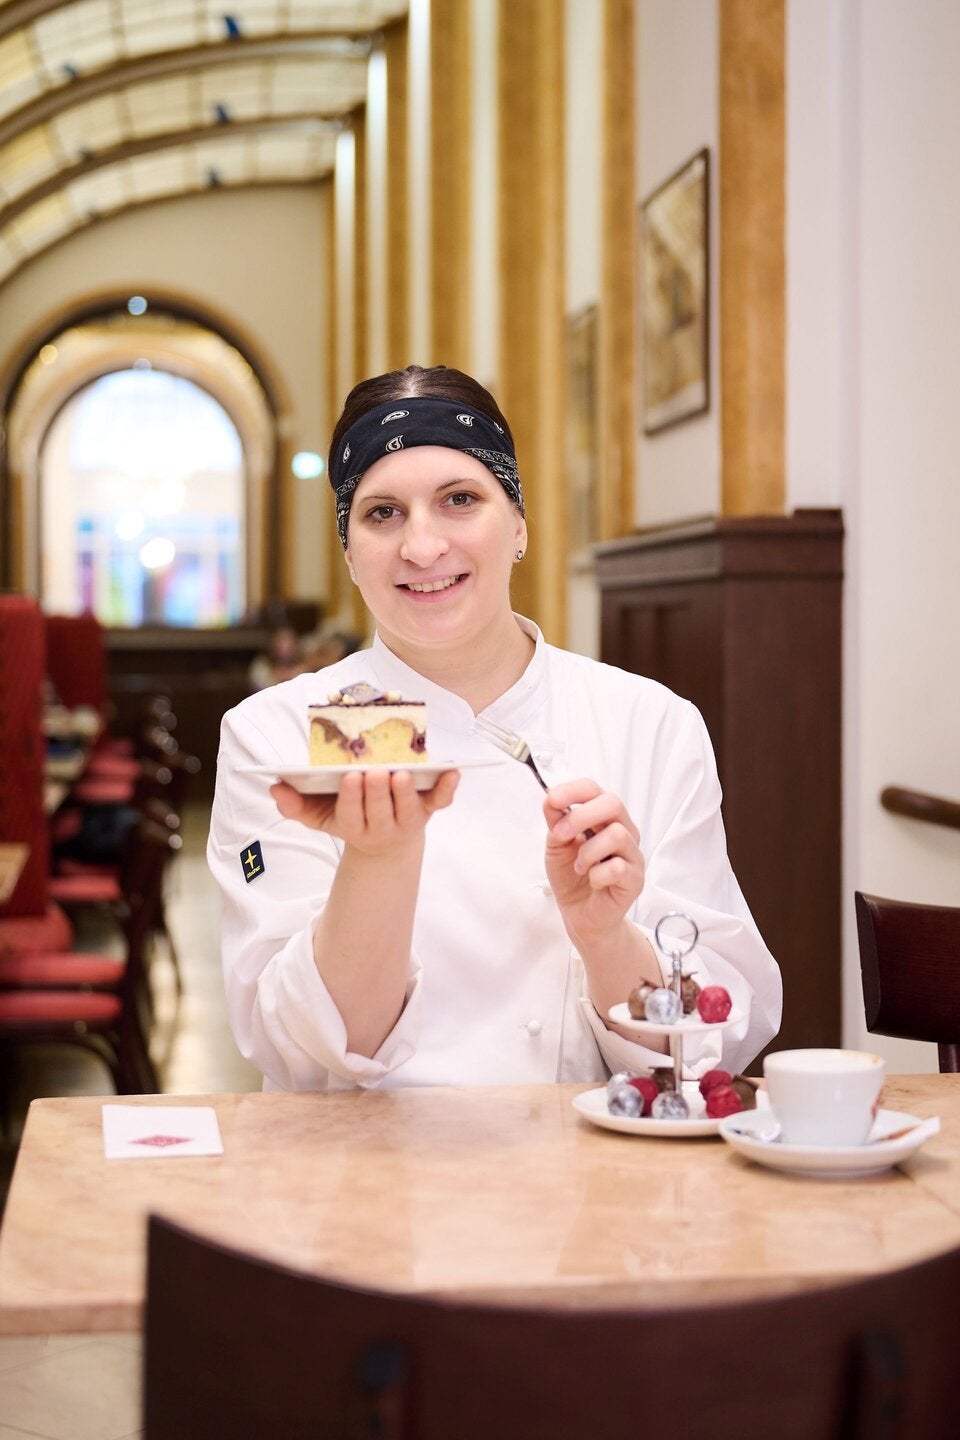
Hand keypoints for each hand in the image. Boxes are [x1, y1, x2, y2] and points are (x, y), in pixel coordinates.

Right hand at [271, 767, 458, 856]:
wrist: (386, 843)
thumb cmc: (349, 817)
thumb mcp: (319, 816)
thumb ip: (295, 805)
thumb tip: (275, 788)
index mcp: (354, 826)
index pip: (351, 815)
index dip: (352, 798)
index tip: (350, 778)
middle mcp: (383, 826)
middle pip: (381, 812)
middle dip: (377, 793)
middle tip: (374, 772)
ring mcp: (408, 819)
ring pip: (410, 809)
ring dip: (407, 792)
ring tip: (402, 773)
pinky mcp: (428, 810)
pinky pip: (441, 801)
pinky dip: (447, 787)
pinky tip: (453, 771)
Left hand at [543, 779, 645, 942]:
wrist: (580, 915)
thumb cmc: (572, 877)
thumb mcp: (556, 846)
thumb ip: (555, 822)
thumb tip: (552, 800)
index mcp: (603, 818)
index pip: (594, 790)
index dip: (573, 790)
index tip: (552, 799)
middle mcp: (623, 830)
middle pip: (613, 803)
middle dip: (581, 816)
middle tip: (561, 836)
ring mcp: (632, 854)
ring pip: (616, 834)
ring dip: (588, 852)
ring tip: (580, 867)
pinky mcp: (635, 879)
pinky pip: (618, 867)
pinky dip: (597, 874)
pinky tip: (592, 880)